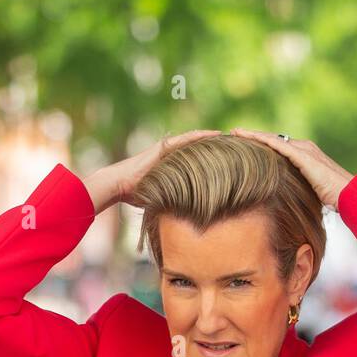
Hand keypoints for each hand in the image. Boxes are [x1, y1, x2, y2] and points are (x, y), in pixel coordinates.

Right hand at [82, 129, 222, 212]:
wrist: (119, 184)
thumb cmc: (135, 195)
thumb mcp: (160, 199)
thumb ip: (173, 203)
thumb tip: (186, 222)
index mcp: (172, 167)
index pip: (197, 162)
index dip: (213, 161)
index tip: (230, 163)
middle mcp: (172, 155)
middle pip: (199, 150)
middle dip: (216, 149)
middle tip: (237, 148)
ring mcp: (168, 149)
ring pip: (196, 142)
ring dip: (213, 140)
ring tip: (232, 139)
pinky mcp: (165, 146)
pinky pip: (188, 139)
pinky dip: (202, 136)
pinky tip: (217, 134)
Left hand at [229, 129, 353, 209]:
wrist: (349, 194)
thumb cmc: (334, 199)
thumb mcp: (311, 194)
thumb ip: (299, 191)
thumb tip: (287, 204)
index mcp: (306, 156)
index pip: (279, 148)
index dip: (261, 146)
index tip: (244, 145)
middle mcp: (304, 148)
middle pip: (273, 140)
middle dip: (254, 137)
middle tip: (234, 133)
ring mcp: (304, 150)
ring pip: (273, 139)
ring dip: (254, 136)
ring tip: (236, 132)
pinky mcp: (303, 156)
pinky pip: (278, 145)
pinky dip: (262, 140)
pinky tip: (249, 138)